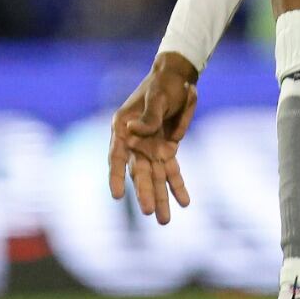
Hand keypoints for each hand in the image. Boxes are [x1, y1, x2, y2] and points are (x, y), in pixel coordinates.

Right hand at [108, 52, 198, 224]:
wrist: (177, 78)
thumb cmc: (162, 84)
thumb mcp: (157, 96)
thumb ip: (149, 115)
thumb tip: (134, 132)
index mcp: (123, 128)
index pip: (116, 156)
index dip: (115, 176)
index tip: (115, 195)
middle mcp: (134, 143)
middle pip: (139, 172)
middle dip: (144, 193)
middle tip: (149, 212)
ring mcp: (150, 149)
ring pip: (156, 178)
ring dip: (161, 198)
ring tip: (165, 220)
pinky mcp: (167, 151)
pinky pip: (172, 172)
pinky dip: (178, 186)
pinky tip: (185, 202)